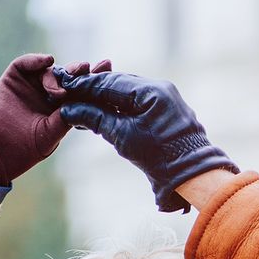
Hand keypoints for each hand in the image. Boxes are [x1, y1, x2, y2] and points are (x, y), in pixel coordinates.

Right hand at [0, 53, 110, 184]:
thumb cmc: (25, 149)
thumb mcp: (52, 133)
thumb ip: (67, 116)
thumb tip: (87, 100)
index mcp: (61, 108)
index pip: (81, 90)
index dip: (94, 80)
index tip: (108, 69)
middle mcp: (48, 94)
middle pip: (68, 77)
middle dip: (80, 72)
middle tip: (89, 68)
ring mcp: (30, 85)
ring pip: (50, 69)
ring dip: (59, 73)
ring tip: (60, 88)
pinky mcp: (13, 79)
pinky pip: (25, 64)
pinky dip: (36, 60)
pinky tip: (47, 61)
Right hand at [54, 70, 237, 211]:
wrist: (192, 176)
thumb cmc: (160, 158)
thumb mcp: (122, 137)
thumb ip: (95, 119)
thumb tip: (70, 109)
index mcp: (151, 90)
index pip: (110, 82)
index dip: (86, 86)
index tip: (66, 88)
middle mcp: (161, 88)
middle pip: (120, 84)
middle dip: (95, 91)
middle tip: (72, 97)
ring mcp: (167, 98)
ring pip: (129, 93)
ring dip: (107, 100)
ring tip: (85, 108)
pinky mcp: (168, 111)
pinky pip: (140, 103)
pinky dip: (122, 108)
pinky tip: (106, 115)